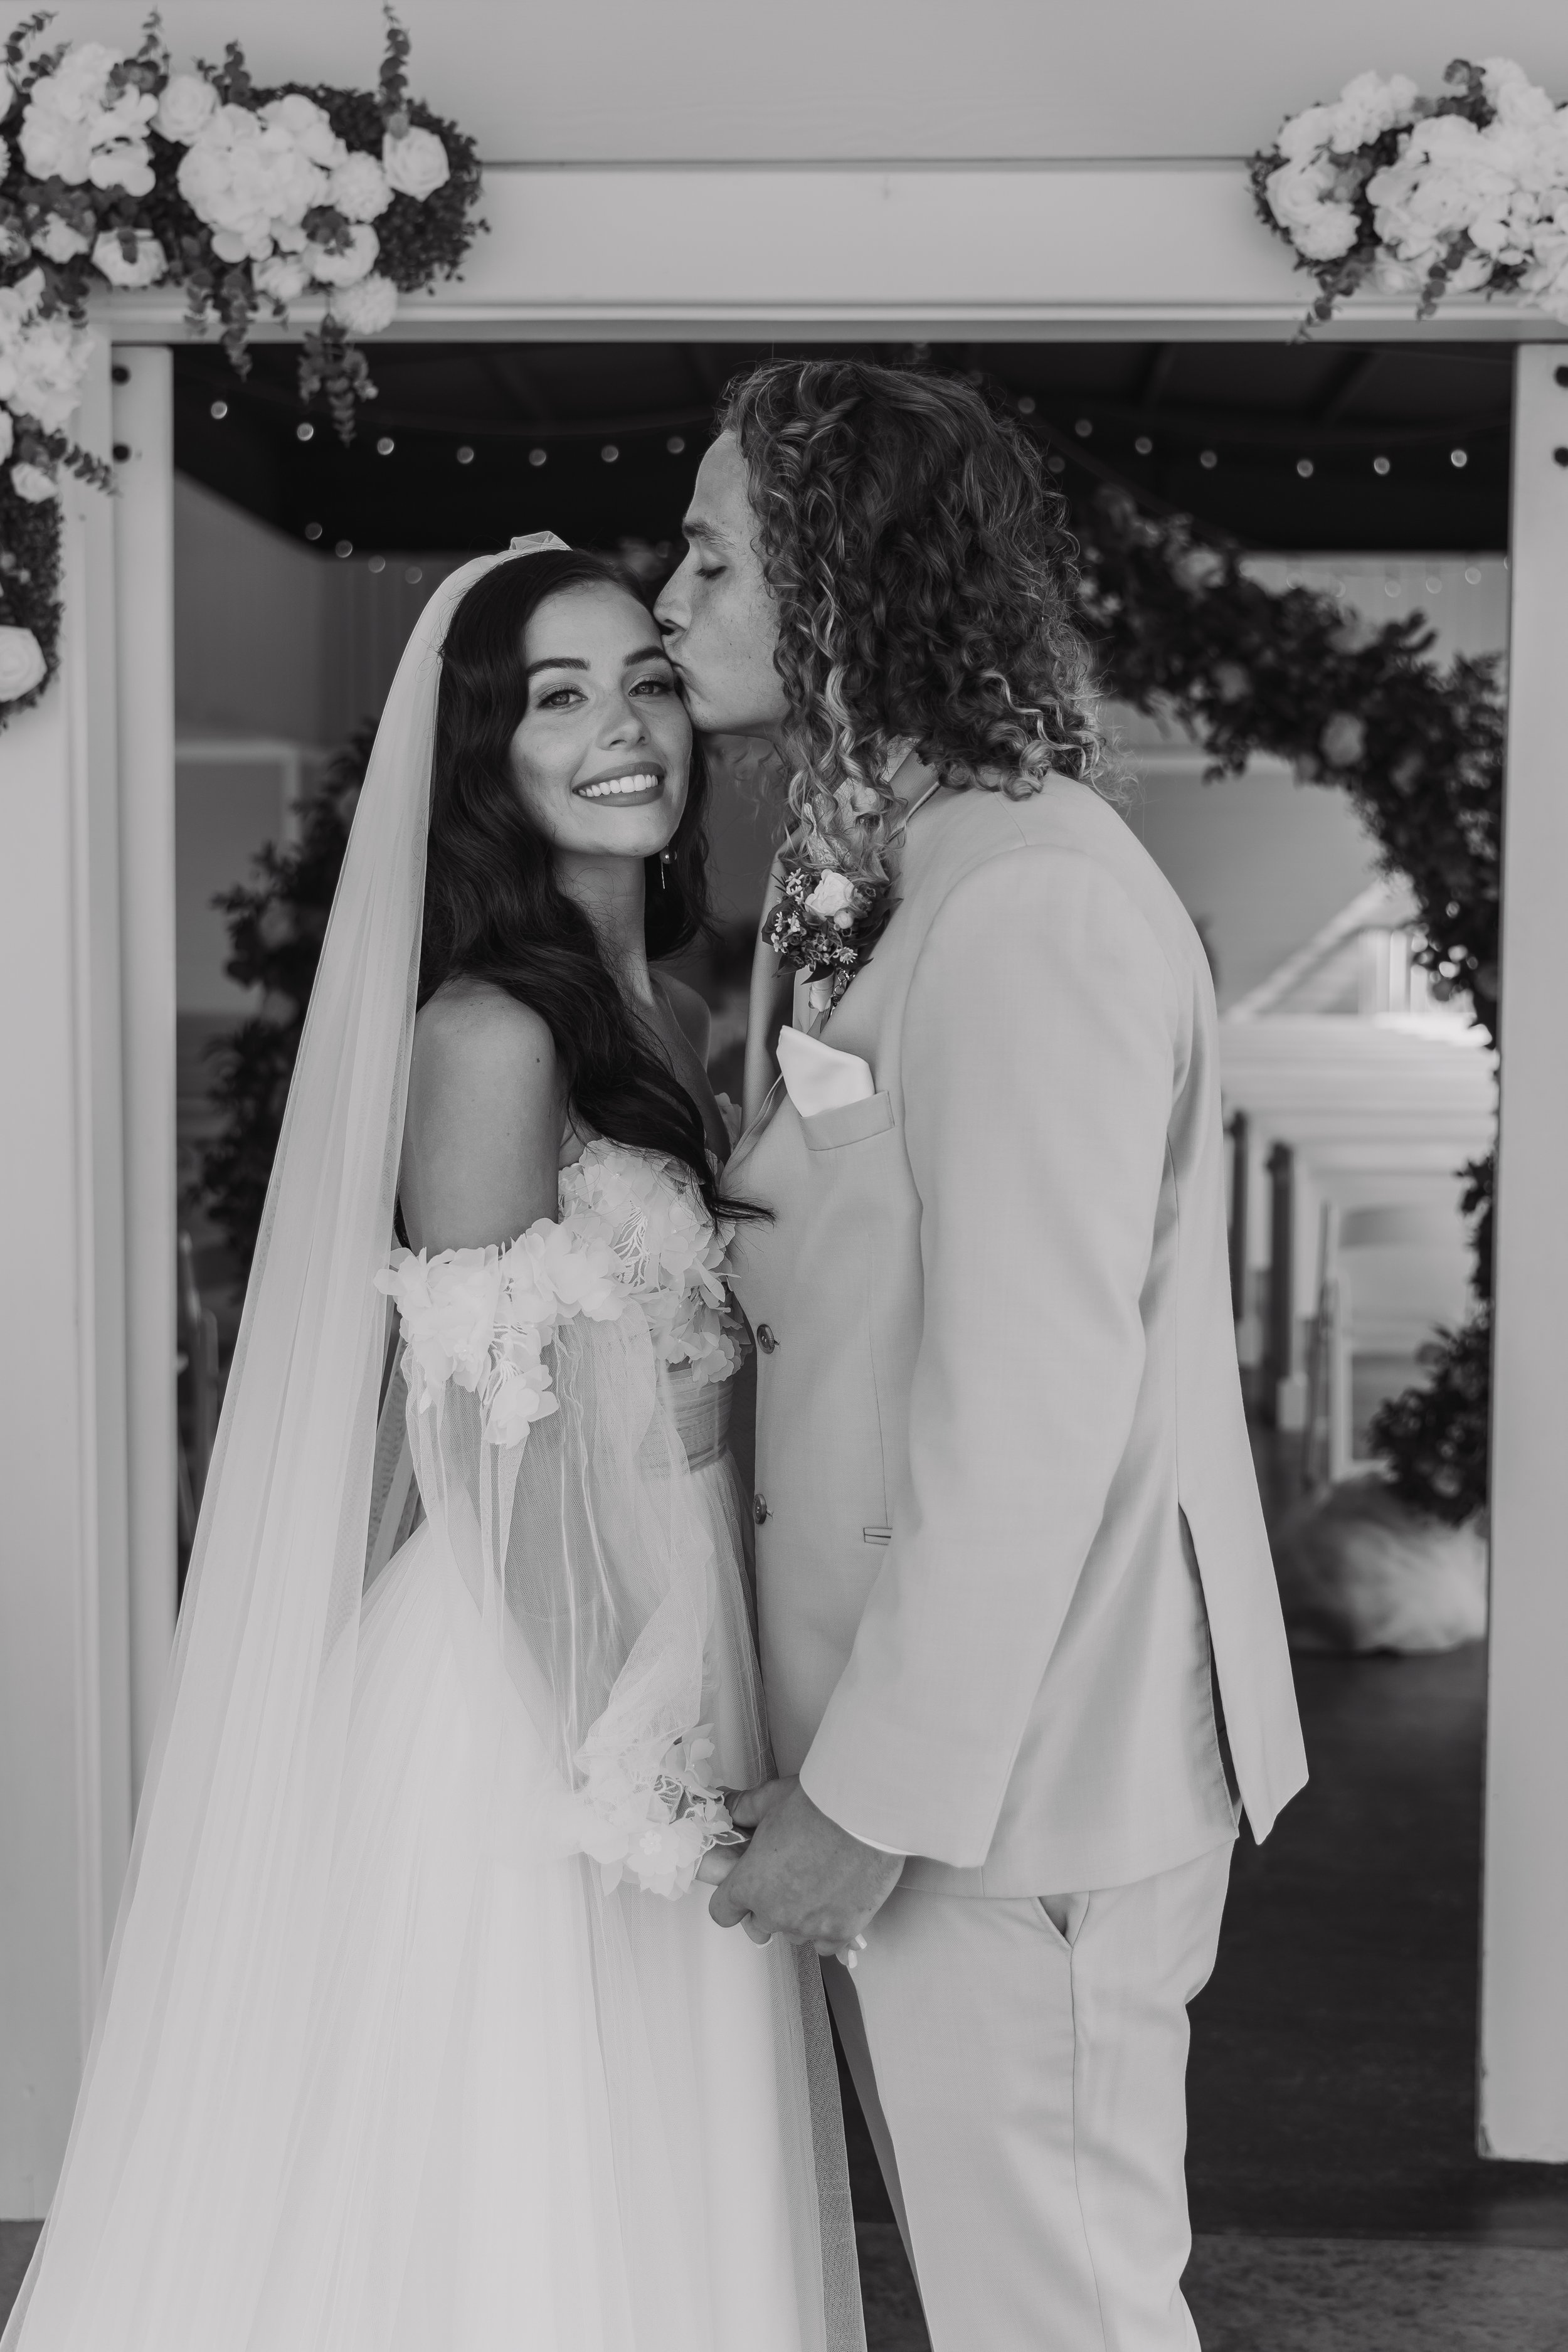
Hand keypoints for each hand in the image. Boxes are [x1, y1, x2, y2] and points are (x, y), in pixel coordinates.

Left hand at [708, 1777, 903, 1958]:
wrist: (865, 1814)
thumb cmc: (818, 1805)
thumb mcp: (770, 1799)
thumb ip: (743, 1809)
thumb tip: (730, 1807)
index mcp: (749, 1885)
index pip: (722, 1912)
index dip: (731, 1899)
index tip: (743, 1888)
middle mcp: (775, 1913)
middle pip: (759, 1925)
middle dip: (767, 1905)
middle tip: (787, 1878)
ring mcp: (809, 1926)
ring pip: (794, 1933)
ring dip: (799, 1916)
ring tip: (818, 1884)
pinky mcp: (842, 1931)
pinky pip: (825, 1944)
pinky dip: (828, 1928)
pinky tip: (836, 1901)